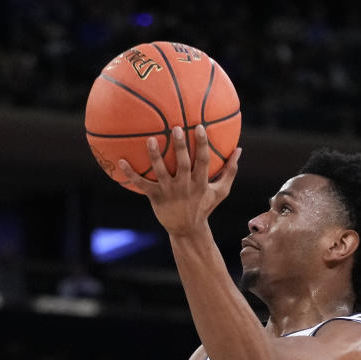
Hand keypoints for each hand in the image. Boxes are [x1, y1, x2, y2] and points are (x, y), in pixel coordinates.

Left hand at [119, 125, 240, 235]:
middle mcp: (185, 187)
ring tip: (151, 139)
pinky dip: (131, 174)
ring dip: (155, 156)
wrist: (187, 230)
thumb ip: (230, 171)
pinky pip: (142, 184)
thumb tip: (240, 149)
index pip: (203, 162)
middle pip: (183, 165)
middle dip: (180, 147)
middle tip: (176, 128)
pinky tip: (120, 160)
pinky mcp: (156, 198)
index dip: (202, 145)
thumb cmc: (204, 206)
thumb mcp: (220, 191)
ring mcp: (169, 192)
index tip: (199, 127)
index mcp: (200, 183)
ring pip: (161, 172)